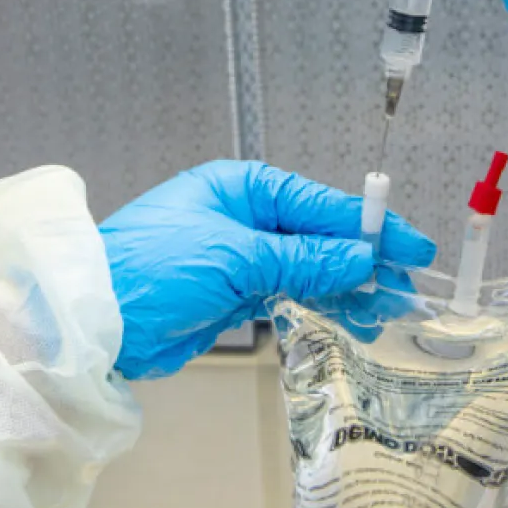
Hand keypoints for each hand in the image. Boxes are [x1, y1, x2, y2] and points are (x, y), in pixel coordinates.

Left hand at [100, 160, 434, 378]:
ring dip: (346, 287)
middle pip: (319, 235)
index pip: (319, 203)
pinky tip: (348, 315)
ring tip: (385, 311)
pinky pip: (290, 291)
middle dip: (363, 261)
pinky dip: (319, 302)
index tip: (411, 244)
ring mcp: (240, 254)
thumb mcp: (235, 258)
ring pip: (309, 267)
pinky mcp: (234, 291)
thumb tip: (360, 258)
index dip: (369, 224)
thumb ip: (303, 260)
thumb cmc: (152, 268)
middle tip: (406, 288)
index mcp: (242, 188)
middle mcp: (244, 216)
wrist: (96, 319)